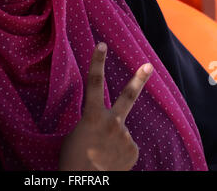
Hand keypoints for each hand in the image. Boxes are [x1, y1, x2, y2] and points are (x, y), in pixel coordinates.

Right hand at [59, 43, 152, 170]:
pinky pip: (126, 143)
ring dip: (113, 138)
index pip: (93, 83)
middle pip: (128, 96)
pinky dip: (119, 149)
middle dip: (139, 79)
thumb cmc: (73, 160)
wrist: (84, 185)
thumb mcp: (76, 134)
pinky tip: (111, 159)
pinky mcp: (133, 150)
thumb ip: (93, 122)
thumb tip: (106, 122)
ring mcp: (125, 137)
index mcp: (92, 116)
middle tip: (148, 65)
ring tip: (102, 153)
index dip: (97, 62)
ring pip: (121, 129)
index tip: (102, 44)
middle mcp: (112, 123)